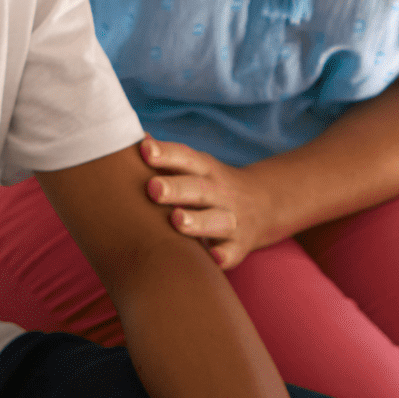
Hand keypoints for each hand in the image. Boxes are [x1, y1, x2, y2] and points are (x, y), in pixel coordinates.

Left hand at [140, 136, 275, 270]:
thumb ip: (167, 156)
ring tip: (176, 221)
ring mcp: (233, 219)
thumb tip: (134, 139)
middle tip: (153, 189)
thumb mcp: (196, 166)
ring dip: (197, 221)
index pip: (186, 158)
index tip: (145, 150)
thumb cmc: (213, 184)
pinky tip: (213, 258)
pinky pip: (233, 252)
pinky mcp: (240, 245)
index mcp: (205, 169)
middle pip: (199, 188)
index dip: (166, 153)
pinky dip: (224, 256)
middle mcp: (220, 192)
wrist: (264, 204)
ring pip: (217, 220)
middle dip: (176, 188)